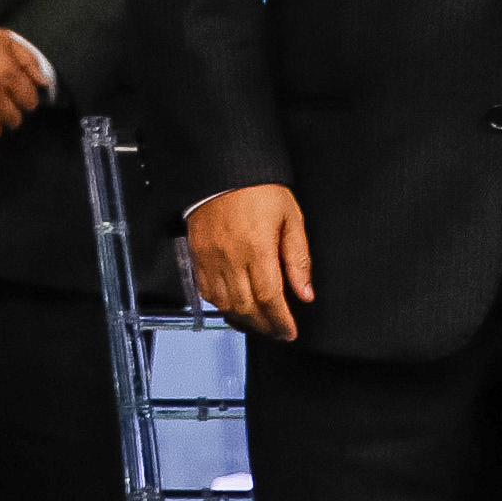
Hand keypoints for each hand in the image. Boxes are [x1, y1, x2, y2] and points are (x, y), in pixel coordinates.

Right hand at [185, 184, 311, 340]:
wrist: (223, 168)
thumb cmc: (258, 189)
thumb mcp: (290, 217)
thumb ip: (298, 258)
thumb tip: (304, 292)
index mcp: (257, 247)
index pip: (269, 298)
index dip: (280, 322)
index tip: (289, 332)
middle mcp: (231, 256)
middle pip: (246, 307)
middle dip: (264, 326)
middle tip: (277, 331)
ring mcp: (210, 257)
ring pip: (224, 303)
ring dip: (243, 319)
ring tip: (258, 322)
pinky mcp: (197, 254)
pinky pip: (205, 291)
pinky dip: (221, 304)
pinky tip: (234, 305)